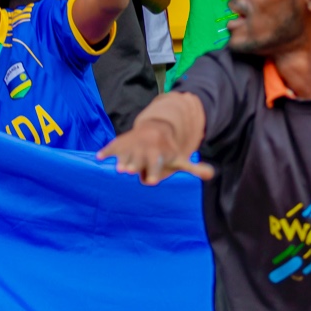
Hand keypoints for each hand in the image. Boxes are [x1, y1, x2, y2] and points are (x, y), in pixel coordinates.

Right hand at [97, 121, 214, 183]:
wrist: (156, 129)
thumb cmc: (166, 151)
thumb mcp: (179, 159)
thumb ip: (193, 168)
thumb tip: (211, 174)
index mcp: (158, 156)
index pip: (155, 166)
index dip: (153, 172)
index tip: (152, 181)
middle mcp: (144, 150)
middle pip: (138, 160)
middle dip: (135, 165)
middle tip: (129, 171)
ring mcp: (131, 146)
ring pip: (125, 154)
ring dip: (120, 160)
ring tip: (117, 168)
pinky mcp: (120, 143)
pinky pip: (112, 147)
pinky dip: (106, 151)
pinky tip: (99, 158)